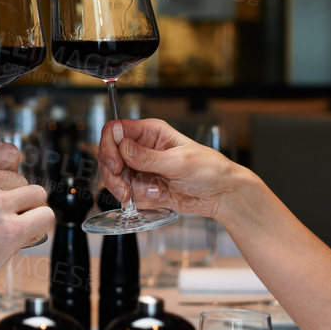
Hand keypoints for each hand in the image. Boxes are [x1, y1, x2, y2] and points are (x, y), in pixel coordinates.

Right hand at [0, 140, 53, 317]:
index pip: (7, 152)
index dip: (10, 170)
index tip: (5, 184)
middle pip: (22, 178)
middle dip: (14, 198)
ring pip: (37, 195)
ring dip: (28, 211)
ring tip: (6, 226)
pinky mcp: (11, 230)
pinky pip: (44, 216)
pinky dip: (38, 226)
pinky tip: (22, 235)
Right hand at [96, 118, 244, 219]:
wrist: (221, 195)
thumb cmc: (210, 169)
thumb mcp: (179, 162)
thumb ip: (149, 157)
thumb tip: (123, 147)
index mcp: (150, 132)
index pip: (115, 130)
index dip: (109, 146)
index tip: (116, 165)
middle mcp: (142, 148)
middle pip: (109, 156)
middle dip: (115, 176)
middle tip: (125, 189)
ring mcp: (141, 168)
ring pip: (115, 178)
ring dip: (130, 190)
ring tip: (154, 192)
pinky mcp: (144, 186)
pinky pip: (128, 193)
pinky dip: (140, 199)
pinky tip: (160, 196)